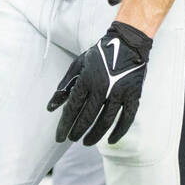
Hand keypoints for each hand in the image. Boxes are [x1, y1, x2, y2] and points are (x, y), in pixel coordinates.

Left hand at [47, 22, 151, 145]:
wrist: (128, 42)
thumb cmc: (99, 55)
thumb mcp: (78, 65)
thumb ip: (64, 86)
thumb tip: (50, 108)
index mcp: (87, 79)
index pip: (72, 108)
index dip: (65, 125)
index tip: (60, 137)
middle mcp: (102, 87)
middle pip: (88, 117)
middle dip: (78, 131)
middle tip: (72, 139)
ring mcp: (119, 92)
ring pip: (106, 121)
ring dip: (95, 135)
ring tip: (87, 142)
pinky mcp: (133, 95)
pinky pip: (126, 119)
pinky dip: (119, 132)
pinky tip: (111, 140)